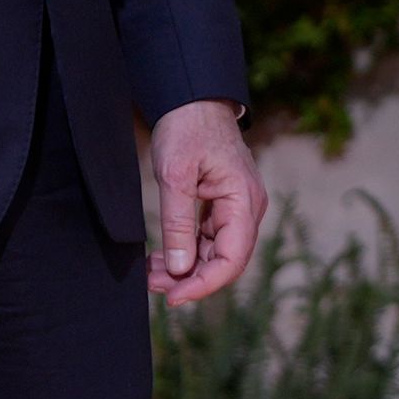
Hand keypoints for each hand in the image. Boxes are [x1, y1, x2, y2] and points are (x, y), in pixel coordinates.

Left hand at [146, 101, 265, 304]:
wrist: (194, 100)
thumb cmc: (188, 129)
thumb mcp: (175, 176)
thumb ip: (178, 225)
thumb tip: (179, 269)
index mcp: (243, 202)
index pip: (232, 260)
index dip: (203, 285)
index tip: (173, 298)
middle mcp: (247, 209)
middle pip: (225, 262)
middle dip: (190, 279)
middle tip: (151, 284)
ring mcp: (238, 208)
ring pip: (216, 254)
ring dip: (185, 268)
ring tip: (150, 272)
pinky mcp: (224, 206)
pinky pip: (210, 240)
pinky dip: (187, 252)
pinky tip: (162, 257)